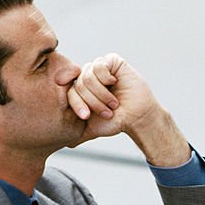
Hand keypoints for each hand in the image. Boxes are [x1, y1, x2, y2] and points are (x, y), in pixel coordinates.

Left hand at [67, 53, 189, 165]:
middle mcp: (88, 76)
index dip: (77, 104)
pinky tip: (115, 83)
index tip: (86, 116)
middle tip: (107, 112)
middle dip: (93, 102)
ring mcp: (99, 68)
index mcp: (81, 89)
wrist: (138, 116)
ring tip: (114, 103)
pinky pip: (99, 65)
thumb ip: (79, 134)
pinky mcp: (111, 61)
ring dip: (102, 93)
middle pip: (79, 84)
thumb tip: (66, 144)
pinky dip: (106, 78)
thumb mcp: (94, 128)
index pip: (69, 92)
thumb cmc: (117, 121)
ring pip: (88, 76)